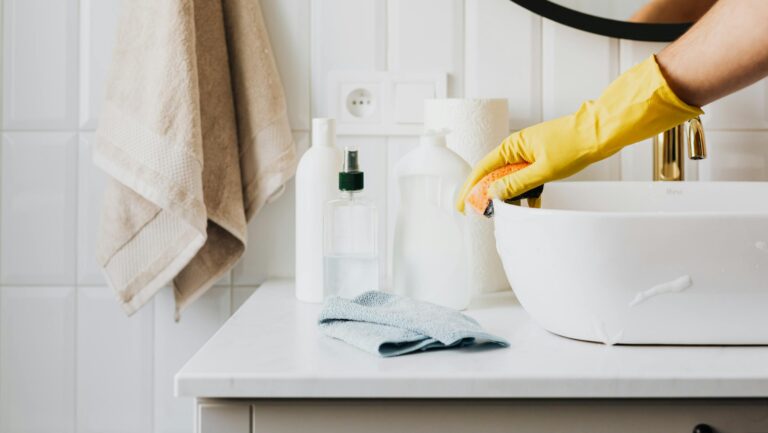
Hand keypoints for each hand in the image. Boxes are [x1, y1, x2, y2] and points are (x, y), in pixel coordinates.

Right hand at [456, 55, 701, 212]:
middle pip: (495, 175)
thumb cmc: (573, 144)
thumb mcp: (543, 170)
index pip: (483, 169)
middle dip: (487, 195)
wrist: (600, 132)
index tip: (463, 205)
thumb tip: (494, 194)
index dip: (470, 188)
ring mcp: (530, 154)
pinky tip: (531, 206)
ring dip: (509, 195)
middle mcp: (518, 149)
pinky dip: (528, 192)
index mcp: (513, 146)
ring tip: (506, 212)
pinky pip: (528, 179)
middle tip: (481, 213)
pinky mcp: (543, 160)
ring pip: (512, 179)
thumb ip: (517, 184)